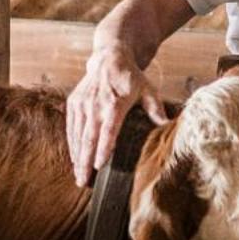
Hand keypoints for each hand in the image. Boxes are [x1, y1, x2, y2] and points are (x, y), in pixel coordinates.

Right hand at [67, 44, 168, 187]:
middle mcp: (95, 104)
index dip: (103, 148)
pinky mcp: (74, 102)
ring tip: (78, 175)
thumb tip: (167, 124)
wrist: (109, 58)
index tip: (99, 166)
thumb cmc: (130, 77)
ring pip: (78, 134)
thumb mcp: (147, 89)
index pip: (108, 130)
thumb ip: (155, 108)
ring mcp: (82, 103)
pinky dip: (72, 143)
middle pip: (89, 137)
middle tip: (83, 181)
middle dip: (85, 161)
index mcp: (115, 103)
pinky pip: (71, 127)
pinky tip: (75, 158)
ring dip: (77, 156)